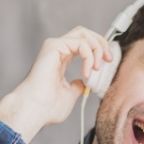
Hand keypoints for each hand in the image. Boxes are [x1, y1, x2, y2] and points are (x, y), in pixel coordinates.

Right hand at [0, 26, 112, 143]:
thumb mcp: (69, 95)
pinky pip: (80, 43)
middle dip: (101, 43)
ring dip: (97, 49)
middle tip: (108, 59)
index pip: (83, 43)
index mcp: (60, 59)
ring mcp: (54, 46)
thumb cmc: (47, 107)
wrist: (35, 110)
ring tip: (97, 68)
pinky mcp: (54, 46)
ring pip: (84, 34)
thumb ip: (76, 87)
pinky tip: (87, 72)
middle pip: (85, 33)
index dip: (98, 49)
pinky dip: (89, 56)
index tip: (108, 62)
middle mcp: (57, 50)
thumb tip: (82, 83)